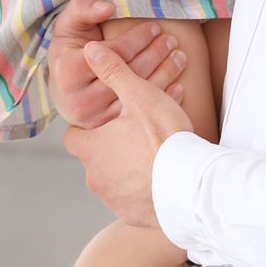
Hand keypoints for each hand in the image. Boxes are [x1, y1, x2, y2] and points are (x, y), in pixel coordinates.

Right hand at [46, 0, 189, 128]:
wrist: (63, 89)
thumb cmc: (69, 51)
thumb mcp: (69, 25)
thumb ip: (83, 8)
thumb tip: (109, 8)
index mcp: (68, 73)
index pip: (114, 53)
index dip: (138, 38)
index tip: (154, 27)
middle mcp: (79, 100)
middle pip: (129, 73)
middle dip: (155, 53)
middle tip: (171, 40)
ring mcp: (94, 119)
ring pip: (140, 94)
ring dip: (165, 73)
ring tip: (178, 56)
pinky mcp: (108, 131)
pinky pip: (143, 114)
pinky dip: (164, 97)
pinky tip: (177, 82)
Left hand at [63, 44, 194, 228]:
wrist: (191, 189)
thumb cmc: (164, 140)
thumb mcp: (139, 97)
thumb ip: (114, 71)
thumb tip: (90, 49)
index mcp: (91, 147)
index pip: (75, 136)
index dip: (90, 128)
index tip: (109, 122)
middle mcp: (95, 177)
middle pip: (94, 158)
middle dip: (111, 148)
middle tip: (136, 137)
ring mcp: (112, 199)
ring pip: (112, 180)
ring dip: (127, 170)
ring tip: (153, 156)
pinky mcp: (132, 216)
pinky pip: (131, 201)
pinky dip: (142, 191)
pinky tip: (161, 179)